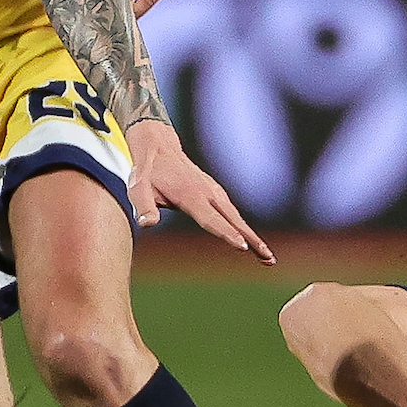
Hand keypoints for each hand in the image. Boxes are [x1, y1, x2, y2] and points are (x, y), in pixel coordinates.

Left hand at [123, 120, 271, 261]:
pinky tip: (251, 240)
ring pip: (237, 217)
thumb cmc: (147, 173)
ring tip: (266, 256)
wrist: (158, 148)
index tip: (243, 246)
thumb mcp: (138, 189)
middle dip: (252, 239)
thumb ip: (144, 207)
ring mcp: (214, 191)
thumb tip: (147, 224)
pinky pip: (232, 213)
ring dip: (253, 236)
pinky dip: (244, 227)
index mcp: (190, 195)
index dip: (226, 233)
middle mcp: (207, 192)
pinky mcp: (215, 192)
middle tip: (268, 258)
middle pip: (233, 219)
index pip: (211, 218)